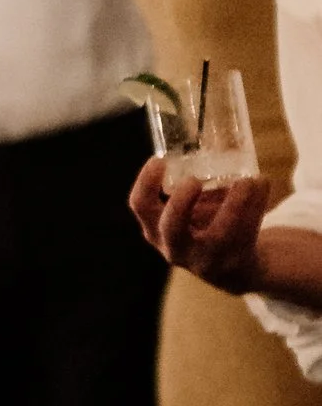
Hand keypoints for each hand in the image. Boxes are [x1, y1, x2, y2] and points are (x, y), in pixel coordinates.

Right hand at [129, 153, 275, 289]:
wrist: (230, 268)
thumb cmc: (202, 226)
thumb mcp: (185, 211)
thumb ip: (187, 183)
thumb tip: (206, 137)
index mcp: (155, 227)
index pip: (141, 205)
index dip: (146, 183)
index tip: (159, 159)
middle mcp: (175, 247)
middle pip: (171, 226)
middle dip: (182, 202)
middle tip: (194, 179)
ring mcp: (205, 259)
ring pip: (220, 232)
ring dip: (236, 202)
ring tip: (249, 179)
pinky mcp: (234, 261)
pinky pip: (246, 231)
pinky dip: (257, 205)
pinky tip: (263, 184)